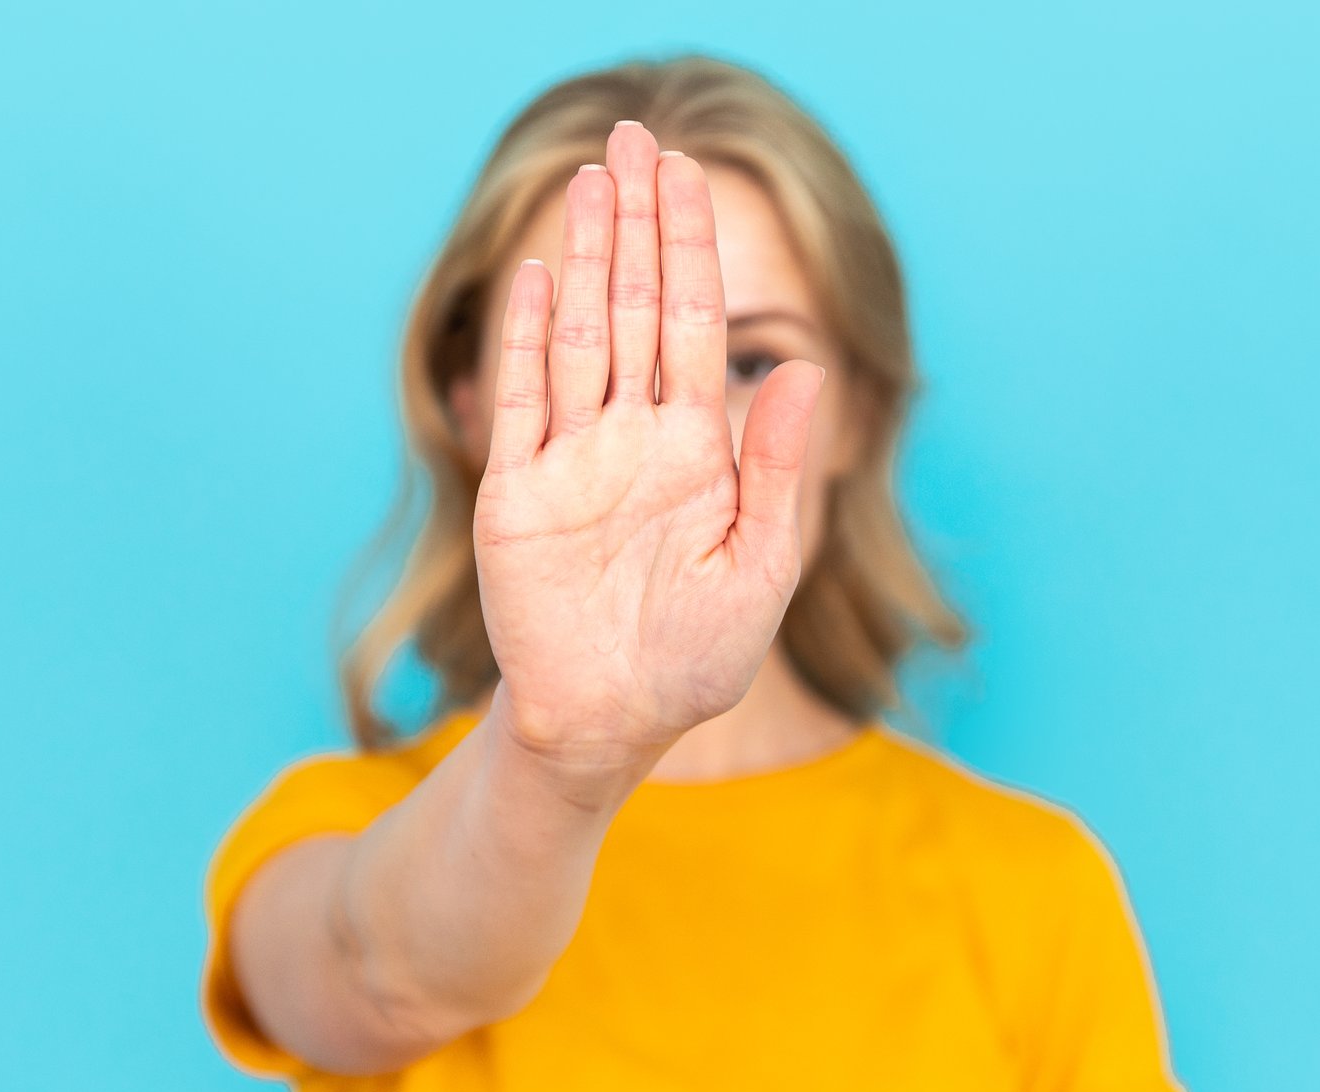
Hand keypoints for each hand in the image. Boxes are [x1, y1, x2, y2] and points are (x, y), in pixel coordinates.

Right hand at [472, 120, 827, 782]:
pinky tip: (538, 277)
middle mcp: (630, 440)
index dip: (689, 247)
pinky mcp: (513, 497)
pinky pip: (522, 403)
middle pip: (633, 309)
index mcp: (694, 452)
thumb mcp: (758, 570)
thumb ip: (778, 472)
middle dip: (637, 225)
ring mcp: (569, 462)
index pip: (692, 325)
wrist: (608, 725)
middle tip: (634, 137)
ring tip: (594, 181)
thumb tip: (806, 369)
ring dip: (584, 260)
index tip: (686, 174)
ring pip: (579, 337)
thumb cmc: (694, 662)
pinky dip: (527, 340)